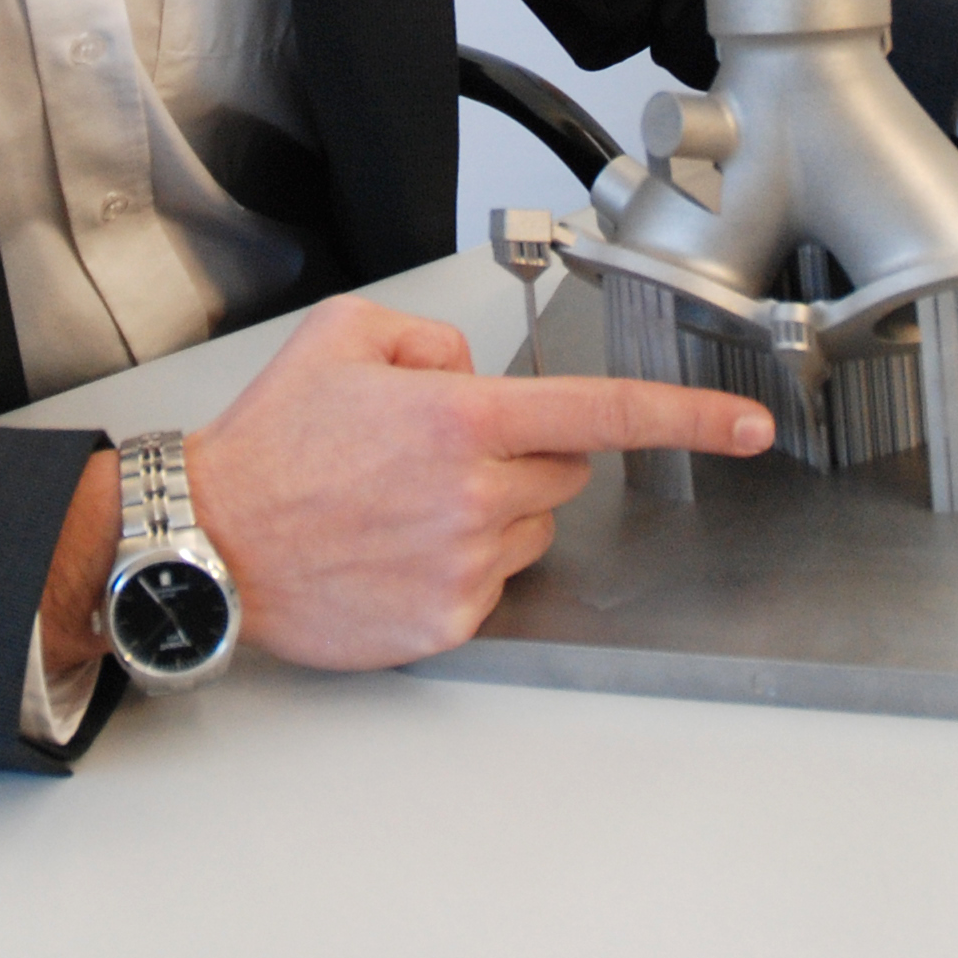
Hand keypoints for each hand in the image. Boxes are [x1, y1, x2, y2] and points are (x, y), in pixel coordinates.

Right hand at [176, 296, 772, 667]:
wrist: (208, 541)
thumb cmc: (269, 445)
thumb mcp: (345, 337)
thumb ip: (432, 336)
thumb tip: (477, 370)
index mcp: (459, 418)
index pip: (601, 412)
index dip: (687, 416)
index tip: (749, 426)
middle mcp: (473, 494)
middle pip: (560, 470)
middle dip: (522, 454)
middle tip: (437, 454)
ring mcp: (464, 566)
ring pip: (529, 529)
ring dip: (491, 511)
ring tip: (400, 505)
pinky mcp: (446, 621)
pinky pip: (492, 582)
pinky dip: (458, 564)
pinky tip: (393, 549)